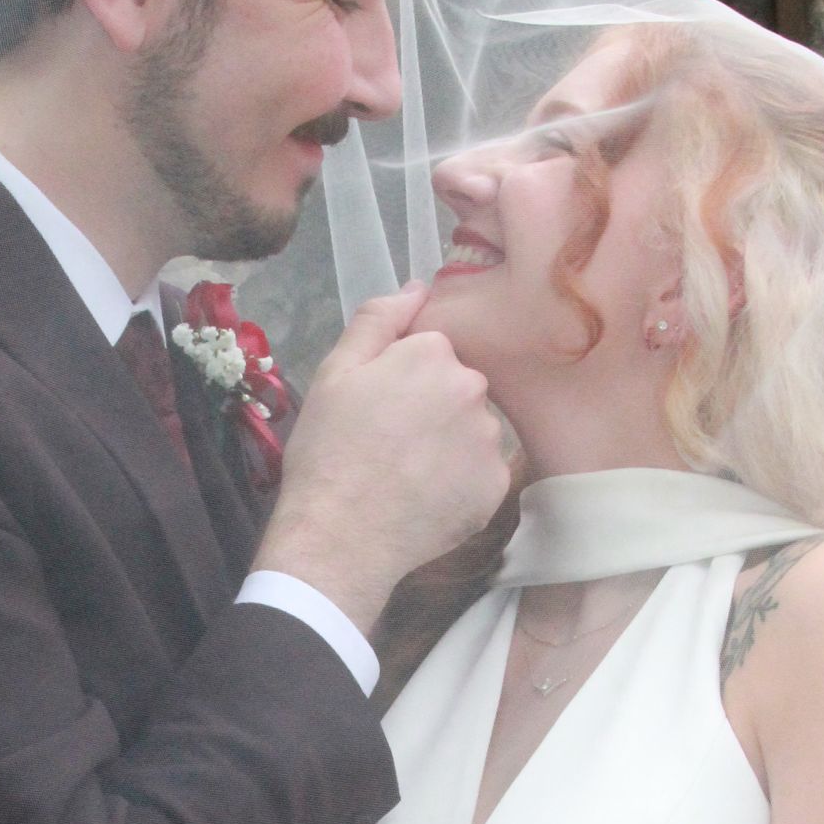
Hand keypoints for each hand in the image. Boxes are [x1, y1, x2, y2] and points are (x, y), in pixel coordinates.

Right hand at [254, 287, 511, 635]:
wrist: (341, 537)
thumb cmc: (328, 451)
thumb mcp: (334, 373)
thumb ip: (379, 320)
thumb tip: (419, 286)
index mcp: (434, 353)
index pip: (431, 353)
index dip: (401, 380)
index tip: (377, 409)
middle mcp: (474, 389)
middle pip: (457, 389)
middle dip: (431, 409)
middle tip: (389, 445)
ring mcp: (489, 440)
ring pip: (471, 431)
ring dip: (448, 446)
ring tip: (407, 476)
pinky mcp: (496, 487)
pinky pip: (480, 474)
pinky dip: (458, 484)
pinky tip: (425, 499)